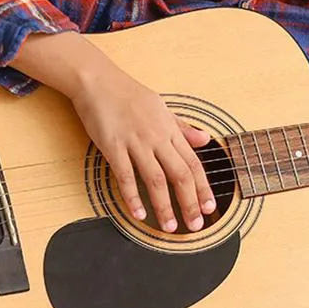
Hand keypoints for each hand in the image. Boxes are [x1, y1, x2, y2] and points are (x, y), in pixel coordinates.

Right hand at [71, 66, 215, 232]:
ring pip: (156, 179)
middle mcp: (157, 138)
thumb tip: (205, 139)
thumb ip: (183, 127)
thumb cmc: (129, 94)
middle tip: (195, 226)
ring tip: (170, 227)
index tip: (209, 207)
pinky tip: (139, 213)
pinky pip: (125, 175)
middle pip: (180, 175)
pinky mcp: (113, 146)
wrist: (99, 81)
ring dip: (164, 206)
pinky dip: (132, 196)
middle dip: (190, 203)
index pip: (193, 163)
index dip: (203, 188)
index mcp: (170, 130)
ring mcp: (136, 142)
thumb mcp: (162, 107)